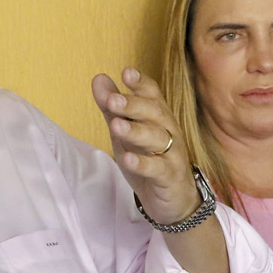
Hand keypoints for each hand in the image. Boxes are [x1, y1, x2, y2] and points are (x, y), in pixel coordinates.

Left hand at [92, 67, 197, 222]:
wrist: (174, 200)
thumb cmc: (150, 159)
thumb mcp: (127, 132)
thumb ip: (113, 108)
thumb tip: (98, 78)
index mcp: (158, 117)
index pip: (153, 95)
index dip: (141, 84)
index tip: (126, 72)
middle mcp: (168, 131)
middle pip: (154, 113)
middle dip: (133, 105)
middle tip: (112, 100)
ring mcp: (172, 153)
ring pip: (156, 138)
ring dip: (136, 131)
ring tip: (116, 125)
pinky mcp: (170, 176)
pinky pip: (158, 168)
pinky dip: (143, 163)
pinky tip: (127, 159)